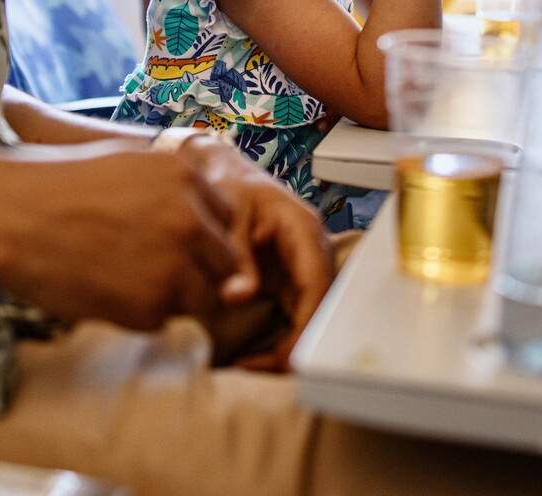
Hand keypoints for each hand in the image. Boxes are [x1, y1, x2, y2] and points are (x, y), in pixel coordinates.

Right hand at [0, 148, 243, 330]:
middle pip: (224, 265)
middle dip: (197, 272)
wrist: (9, 218)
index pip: (227, 221)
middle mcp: (191, 218)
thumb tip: (210, 230)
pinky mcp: (151, 305)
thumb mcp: (127, 164)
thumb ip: (176, 192)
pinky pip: (161, 321)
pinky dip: (136, 315)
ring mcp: (175, 264)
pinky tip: (100, 290)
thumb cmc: (58, 188)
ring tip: (116, 277)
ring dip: (169, 297)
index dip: (202, 238)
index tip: (172, 243)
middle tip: (146, 269)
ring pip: (198, 298)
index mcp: (186, 175)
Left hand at [177, 135, 334, 368]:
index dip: (308, 322)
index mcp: (303, 228)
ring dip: (289, 347)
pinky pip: (295, 318)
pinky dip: (280, 340)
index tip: (286, 353)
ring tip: (251, 367)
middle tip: (260, 368)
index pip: (318, 282)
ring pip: (312, 317)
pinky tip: (253, 357)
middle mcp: (311, 250)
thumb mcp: (228, 215)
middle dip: (299, 344)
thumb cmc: (227, 185)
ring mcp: (303, 267)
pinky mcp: (290, 281)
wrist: (219, 174)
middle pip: (322, 306)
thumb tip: (240, 297)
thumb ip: (235, 256)